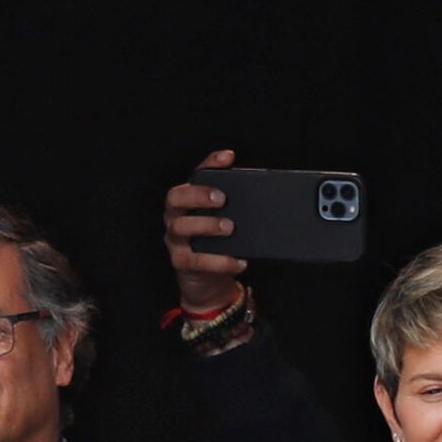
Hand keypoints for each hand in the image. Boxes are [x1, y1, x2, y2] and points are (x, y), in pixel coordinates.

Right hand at [162, 148, 246, 315]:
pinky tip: (238, 261)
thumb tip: (266, 196)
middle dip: (198, 195)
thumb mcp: (226, 222)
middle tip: (222, 198)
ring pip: (181, 227)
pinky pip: (196, 261)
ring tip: (229, 228)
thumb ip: (236, 208)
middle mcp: (176, 217)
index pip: (195, 176)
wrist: (208, 284)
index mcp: (188, 202)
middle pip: (176, 198)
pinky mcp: (181, 263)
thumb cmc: (218, 246)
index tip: (228, 157)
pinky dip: (219, 261)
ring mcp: (176, 241)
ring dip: (206, 225)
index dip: (209, 164)